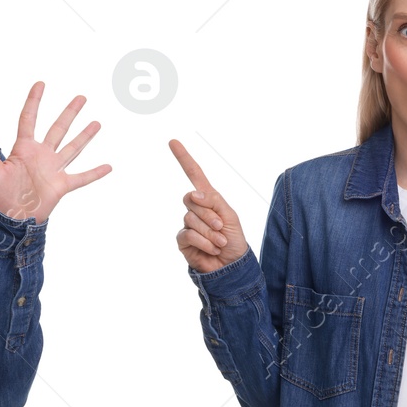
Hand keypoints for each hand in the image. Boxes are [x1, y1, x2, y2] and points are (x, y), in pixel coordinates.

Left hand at [0, 82, 109, 223]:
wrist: (9, 221)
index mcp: (24, 149)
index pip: (29, 119)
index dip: (34, 101)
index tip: (41, 84)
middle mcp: (41, 155)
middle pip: (58, 129)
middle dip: (69, 113)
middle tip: (81, 97)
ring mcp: (53, 170)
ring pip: (73, 148)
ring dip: (85, 135)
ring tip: (97, 123)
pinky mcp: (61, 185)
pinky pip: (81, 177)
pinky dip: (94, 172)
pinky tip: (108, 166)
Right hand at [170, 139, 248, 273]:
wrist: (232, 265)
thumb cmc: (233, 239)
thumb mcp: (230, 215)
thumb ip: (213, 201)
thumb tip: (193, 193)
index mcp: (208, 198)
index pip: (194, 174)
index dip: (184, 158)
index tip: (173, 142)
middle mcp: (195, 208)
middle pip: (192, 199)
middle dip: (209, 214)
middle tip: (221, 227)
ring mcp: (188, 224)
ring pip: (191, 218)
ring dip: (210, 232)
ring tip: (219, 241)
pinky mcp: (182, 240)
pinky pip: (188, 235)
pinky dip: (204, 242)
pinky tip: (212, 249)